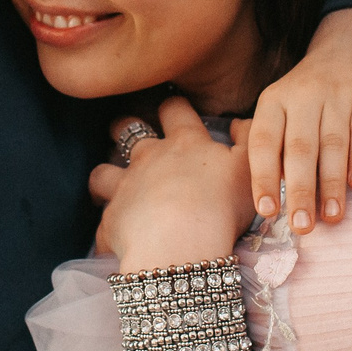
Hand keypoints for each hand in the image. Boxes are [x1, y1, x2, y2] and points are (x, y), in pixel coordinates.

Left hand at [89, 98, 252, 273]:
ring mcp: (125, 186)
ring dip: (104, 177)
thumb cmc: (220, 204)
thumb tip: (239, 122)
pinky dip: (107, 231)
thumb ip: (248, 138)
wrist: (181, 243)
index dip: (173, 107)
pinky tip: (112, 242)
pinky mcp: (111, 219)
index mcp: (184, 143)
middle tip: (124, 133)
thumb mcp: (249, 165)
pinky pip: (102, 224)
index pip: (175, 110)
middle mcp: (149, 158)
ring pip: (102, 172)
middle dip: (124, 128)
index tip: (173, 111)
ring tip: (108, 188)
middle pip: (127, 131)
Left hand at [248, 8, 351, 232]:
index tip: (266, 211)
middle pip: (300, 148)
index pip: (264, 142)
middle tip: (301, 225)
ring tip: (331, 217)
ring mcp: (337, 95)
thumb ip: (271, 148)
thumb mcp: (279, 110)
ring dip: (332, 183)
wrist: (349, 50)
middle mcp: (303, 96)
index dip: (263, 177)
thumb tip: (263, 200)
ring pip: (332, 144)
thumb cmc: (307, 97)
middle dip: (300, 190)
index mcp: (274, 101)